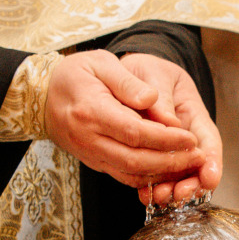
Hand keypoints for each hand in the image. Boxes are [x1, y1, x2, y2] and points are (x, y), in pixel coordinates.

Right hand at [44, 51, 204, 196]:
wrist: (41, 97)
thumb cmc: (73, 75)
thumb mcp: (100, 63)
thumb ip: (127, 81)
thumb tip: (153, 99)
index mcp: (92, 111)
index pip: (135, 132)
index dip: (166, 139)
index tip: (190, 137)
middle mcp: (90, 138)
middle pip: (136, 160)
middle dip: (171, 161)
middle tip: (197, 156)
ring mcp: (91, 154)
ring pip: (130, 174)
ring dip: (162, 174)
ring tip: (188, 165)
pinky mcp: (95, 162)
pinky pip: (123, 176)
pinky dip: (148, 176)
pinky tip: (168, 169)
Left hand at [118, 54, 223, 203]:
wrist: (127, 75)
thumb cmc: (146, 71)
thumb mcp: (156, 74)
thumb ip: (162, 98)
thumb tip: (170, 123)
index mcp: (193, 114)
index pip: (209, 141)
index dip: (212, 161)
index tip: (209, 177)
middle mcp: (185, 136)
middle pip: (197, 165)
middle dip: (192, 183)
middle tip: (181, 193)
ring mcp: (169, 148)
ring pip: (177, 175)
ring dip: (172, 189)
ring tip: (161, 197)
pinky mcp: (150, 156)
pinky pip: (155, 175)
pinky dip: (152, 187)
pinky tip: (146, 195)